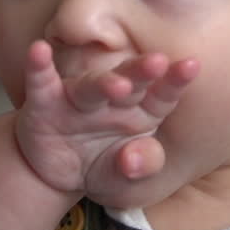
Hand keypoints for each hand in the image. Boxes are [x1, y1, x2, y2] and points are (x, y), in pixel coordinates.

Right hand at [14, 40, 198, 201]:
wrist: (58, 174)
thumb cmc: (103, 166)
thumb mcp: (124, 179)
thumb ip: (139, 168)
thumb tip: (132, 160)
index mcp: (142, 112)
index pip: (162, 96)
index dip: (175, 81)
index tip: (191, 65)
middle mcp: (112, 99)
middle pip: (129, 82)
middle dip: (141, 72)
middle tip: (158, 62)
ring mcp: (77, 98)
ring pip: (91, 86)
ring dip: (103, 83)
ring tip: (118, 84)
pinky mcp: (44, 102)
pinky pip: (41, 82)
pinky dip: (38, 67)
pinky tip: (39, 50)